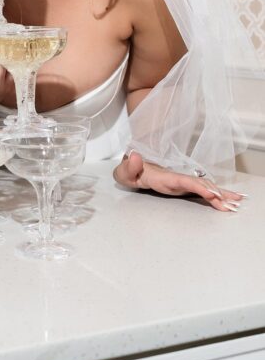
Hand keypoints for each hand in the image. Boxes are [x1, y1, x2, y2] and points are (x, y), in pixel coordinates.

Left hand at [114, 152, 244, 211]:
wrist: (133, 166)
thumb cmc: (130, 171)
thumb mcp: (125, 171)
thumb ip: (130, 166)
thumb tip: (136, 156)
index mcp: (164, 176)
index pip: (184, 181)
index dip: (198, 186)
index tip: (211, 194)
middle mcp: (177, 178)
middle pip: (200, 185)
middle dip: (217, 193)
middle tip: (232, 203)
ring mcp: (182, 183)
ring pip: (205, 188)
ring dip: (221, 195)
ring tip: (236, 203)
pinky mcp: (183, 187)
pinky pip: (202, 192)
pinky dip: (216, 196)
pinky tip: (228, 201)